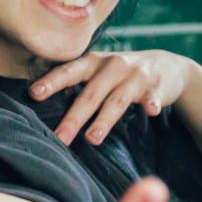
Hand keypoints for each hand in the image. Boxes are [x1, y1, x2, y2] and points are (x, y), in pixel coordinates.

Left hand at [30, 50, 190, 146]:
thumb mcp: (98, 71)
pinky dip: (152, 103)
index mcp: (93, 62)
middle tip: (59, 138)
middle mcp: (113, 65)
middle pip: (90, 94)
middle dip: (74, 117)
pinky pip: (153, 96)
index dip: (52, 82)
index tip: (34, 93)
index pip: (69, 72)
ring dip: (105, 119)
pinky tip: (150, 111)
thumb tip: (41, 97)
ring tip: (92, 138)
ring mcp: (135, 75)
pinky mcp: (157, 86)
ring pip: (118, 99)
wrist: (167, 65)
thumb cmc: (121, 73)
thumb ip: (77, 83)